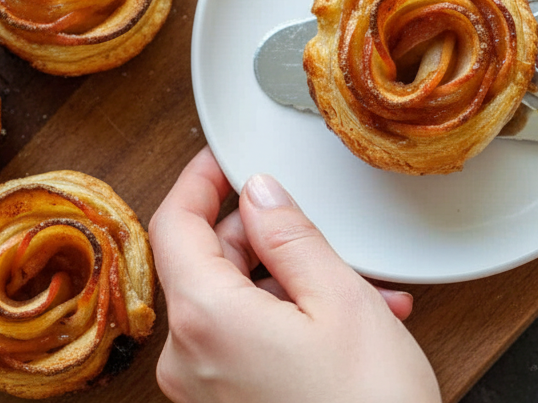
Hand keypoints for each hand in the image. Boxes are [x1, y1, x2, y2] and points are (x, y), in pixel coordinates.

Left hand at [149, 146, 441, 402]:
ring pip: (236, 301)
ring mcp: (205, 388)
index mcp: (205, 319)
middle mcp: (189, 358)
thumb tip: (260, 192)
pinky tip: (351, 322)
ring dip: (292, 282)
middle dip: (266, 237)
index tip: (222, 157)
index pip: (174, 224)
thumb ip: (290, 234)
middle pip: (207, 263)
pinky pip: (246, 340)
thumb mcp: (339, 298)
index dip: (199, 181)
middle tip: (318, 227)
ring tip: (363, 288)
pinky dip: (291, 320)